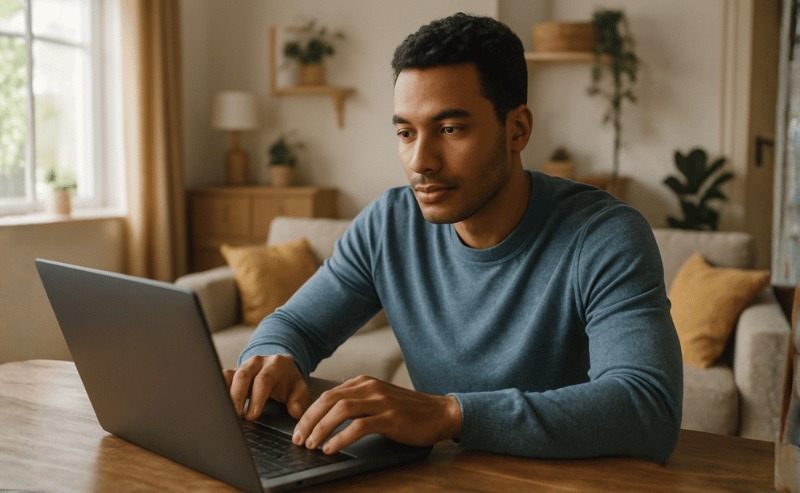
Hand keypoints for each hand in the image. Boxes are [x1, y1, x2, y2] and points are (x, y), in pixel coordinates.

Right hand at [223, 354, 310, 420]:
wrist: (281, 367)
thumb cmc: (289, 381)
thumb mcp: (299, 389)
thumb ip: (300, 400)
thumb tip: (296, 411)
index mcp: (275, 365)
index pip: (263, 380)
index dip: (256, 398)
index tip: (252, 415)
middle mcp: (257, 362)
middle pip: (243, 376)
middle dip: (237, 396)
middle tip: (235, 415)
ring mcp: (244, 366)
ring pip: (230, 376)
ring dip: (225, 394)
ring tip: (222, 411)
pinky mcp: (234, 372)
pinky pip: (223, 377)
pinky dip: (218, 389)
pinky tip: (216, 403)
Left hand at [292, 375, 461, 454]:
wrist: (440, 413)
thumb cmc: (408, 412)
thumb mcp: (379, 400)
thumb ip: (357, 402)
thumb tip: (327, 418)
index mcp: (363, 382)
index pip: (328, 394)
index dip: (310, 412)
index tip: (299, 429)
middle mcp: (369, 387)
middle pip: (329, 400)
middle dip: (309, 420)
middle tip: (298, 439)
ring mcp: (380, 401)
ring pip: (340, 411)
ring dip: (321, 429)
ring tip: (311, 445)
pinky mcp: (390, 417)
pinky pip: (359, 426)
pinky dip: (341, 438)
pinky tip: (332, 448)